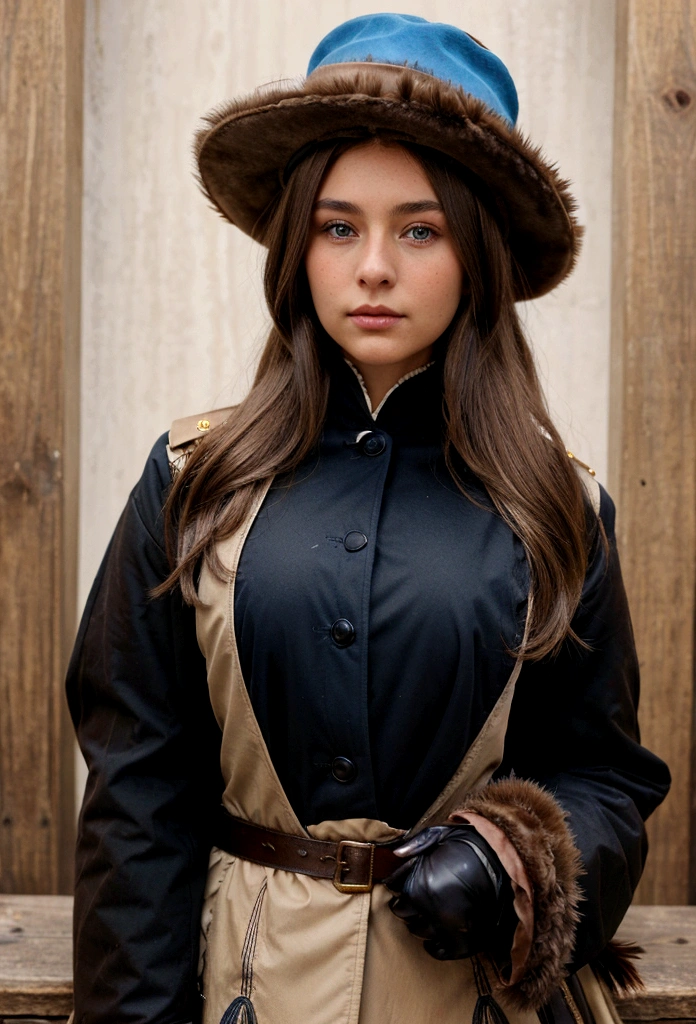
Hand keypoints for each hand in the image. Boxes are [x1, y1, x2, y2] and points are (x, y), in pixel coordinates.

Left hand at [386, 825, 515, 960]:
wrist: (505, 865)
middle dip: (409, 905)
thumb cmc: (471, 846)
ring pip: (419, 932)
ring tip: (430, 911)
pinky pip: (439, 951)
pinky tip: (435, 936)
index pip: (395, 894)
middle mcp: (430, 910)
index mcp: (420, 885)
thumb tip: (396, 853)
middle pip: (405, 915)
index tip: (405, 884)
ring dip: (421, 922)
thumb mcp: (441, 834)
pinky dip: (434, 946)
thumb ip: (417, 843)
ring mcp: (447, 928)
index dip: (399, 887)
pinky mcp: (463, 943)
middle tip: (418, 897)